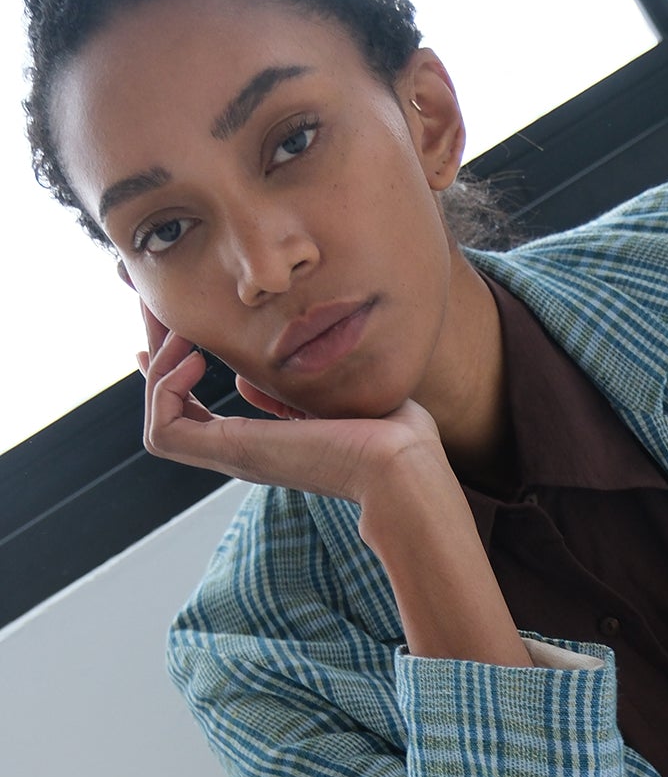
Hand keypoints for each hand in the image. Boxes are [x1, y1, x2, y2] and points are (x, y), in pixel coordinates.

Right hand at [135, 304, 444, 506]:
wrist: (402, 461)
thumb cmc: (390, 432)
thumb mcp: (328, 396)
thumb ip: (285, 391)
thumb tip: (243, 380)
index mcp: (262, 441)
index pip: (193, 416)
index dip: (172, 375)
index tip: (168, 335)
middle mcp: (241, 451)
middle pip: (169, 413)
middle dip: (157, 357)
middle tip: (158, 315)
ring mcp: (234, 454)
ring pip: (160, 423)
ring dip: (156, 371)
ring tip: (178, 335)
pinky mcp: (234, 451)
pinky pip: (164, 430)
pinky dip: (165, 390)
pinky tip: (194, 357)